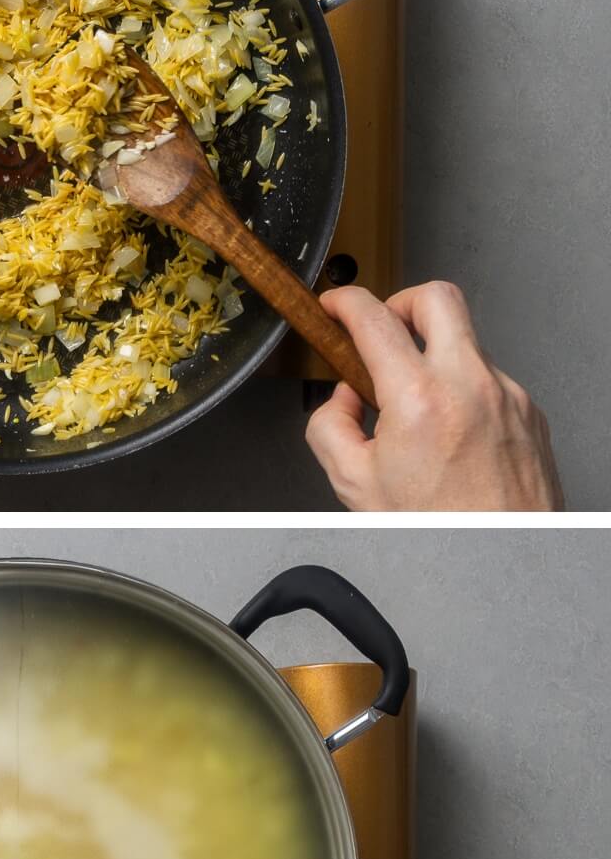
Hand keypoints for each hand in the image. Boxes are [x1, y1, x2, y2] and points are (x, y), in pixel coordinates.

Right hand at [306, 282, 562, 511]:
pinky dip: (461, 389)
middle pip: (437, 298)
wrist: (499, 560)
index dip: (345, 302)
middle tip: (382, 329)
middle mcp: (471, 386)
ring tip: (413, 401)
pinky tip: (447, 429)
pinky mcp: (527, 412)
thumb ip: (331, 427)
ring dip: (433, 355)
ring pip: (465, 342)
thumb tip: (341, 401)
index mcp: (420, 400)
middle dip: (400, 303)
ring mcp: (507, 395)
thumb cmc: (439, 532)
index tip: (337, 307)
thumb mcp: (354, 484)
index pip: (375, 319)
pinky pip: (488, 379)